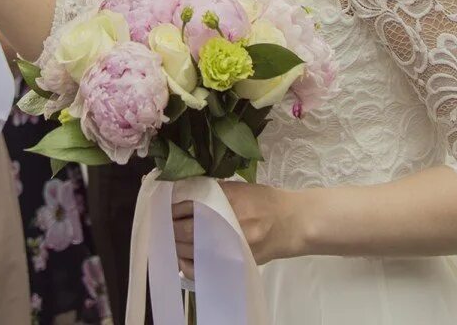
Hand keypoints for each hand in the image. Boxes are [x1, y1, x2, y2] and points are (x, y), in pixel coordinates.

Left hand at [172, 181, 304, 277]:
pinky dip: (188, 265)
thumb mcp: (238, 189)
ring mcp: (232, 247)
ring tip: (170, 239)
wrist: (292, 223)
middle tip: (164, 225)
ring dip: (176, 245)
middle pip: (187, 231)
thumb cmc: (265, 201)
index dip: (173, 209)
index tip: (165, 209)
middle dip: (171, 228)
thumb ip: (212, 192)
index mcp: (228, 201)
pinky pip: (204, 269)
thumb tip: (183, 194)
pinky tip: (182, 258)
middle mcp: (228, 224)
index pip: (190, 206)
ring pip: (192, 251)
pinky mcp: (235, 262)